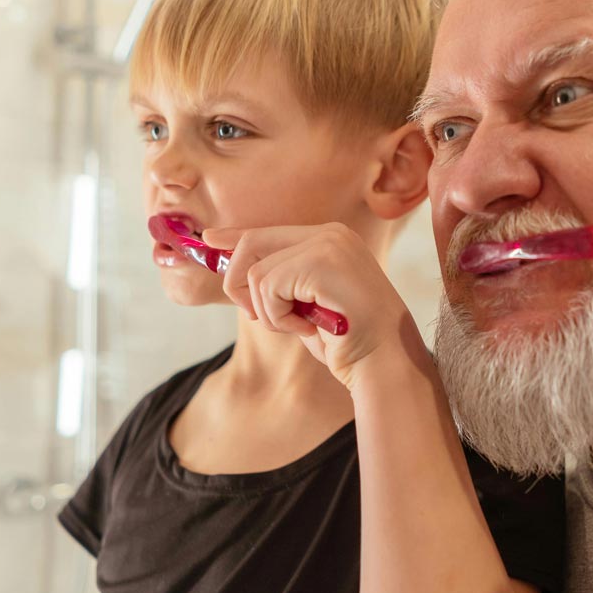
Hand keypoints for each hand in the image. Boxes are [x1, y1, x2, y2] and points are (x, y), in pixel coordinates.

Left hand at [201, 223, 427, 391]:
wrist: (383, 360)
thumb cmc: (348, 341)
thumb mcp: (306, 305)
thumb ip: (278, 282)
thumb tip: (233, 270)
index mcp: (331, 239)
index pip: (269, 232)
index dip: (235, 238)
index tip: (209, 240)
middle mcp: (330, 233)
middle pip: (253, 245)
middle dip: (241, 286)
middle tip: (264, 319)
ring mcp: (327, 244)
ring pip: (256, 273)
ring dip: (269, 312)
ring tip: (301, 326)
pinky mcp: (320, 261)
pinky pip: (268, 287)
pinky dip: (279, 317)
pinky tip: (307, 327)